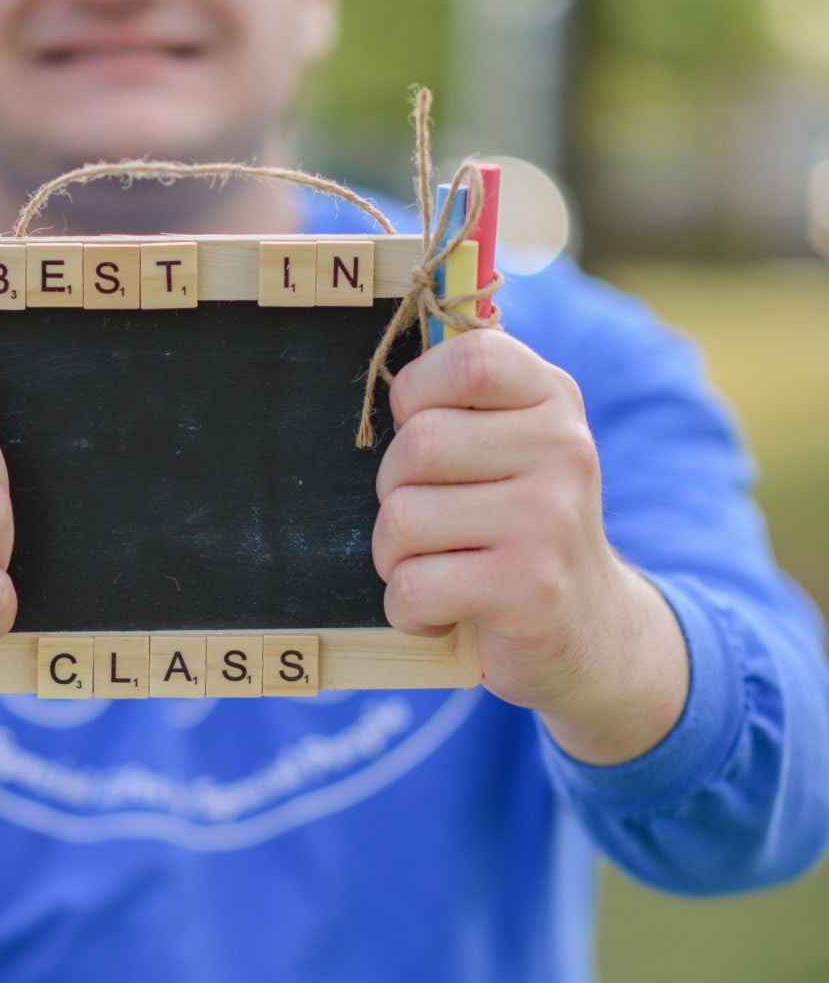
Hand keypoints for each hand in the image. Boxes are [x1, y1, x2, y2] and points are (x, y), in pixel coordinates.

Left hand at [373, 330, 689, 763]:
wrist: (590, 629)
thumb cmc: (520, 528)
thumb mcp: (513, 446)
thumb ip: (466, 399)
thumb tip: (393, 353)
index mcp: (552, 399)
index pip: (469, 357)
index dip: (417, 394)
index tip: (422, 433)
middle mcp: (564, 450)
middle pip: (419, 445)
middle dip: (393, 492)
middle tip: (425, 523)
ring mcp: (551, 520)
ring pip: (403, 518)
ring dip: (394, 558)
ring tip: (435, 569)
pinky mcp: (531, 589)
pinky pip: (414, 588)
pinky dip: (408, 611)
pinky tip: (443, 612)